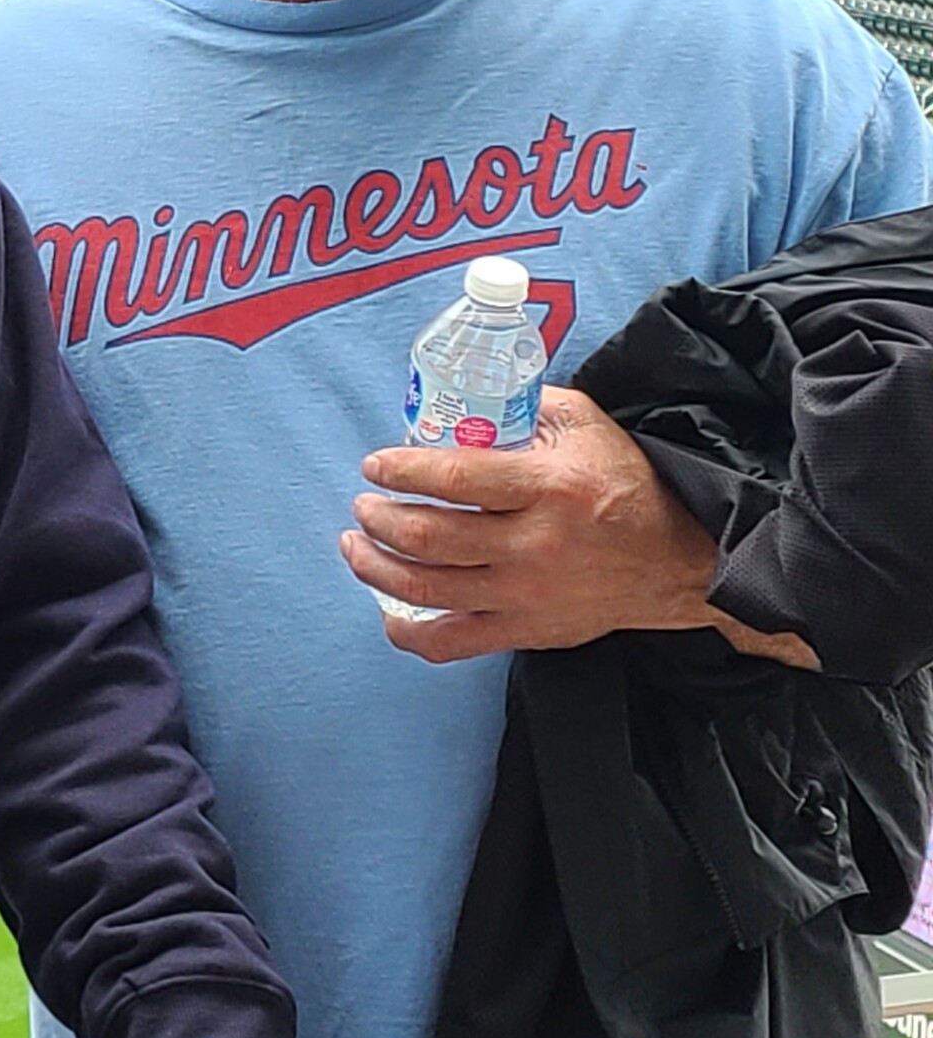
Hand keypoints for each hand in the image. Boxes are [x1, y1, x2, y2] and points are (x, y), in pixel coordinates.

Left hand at [345, 386, 751, 663]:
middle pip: (426, 536)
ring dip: (374, 566)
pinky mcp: (529, 630)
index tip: (375, 466)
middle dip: (377, 518)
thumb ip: (528, 405)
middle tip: (363, 506)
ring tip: (356, 545)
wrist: (681, 562)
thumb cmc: (628, 487)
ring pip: (426, 588)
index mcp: (547, 487)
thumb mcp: (587, 426)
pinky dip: (408, 632)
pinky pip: (452, 642)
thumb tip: (468, 396)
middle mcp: (533, 545)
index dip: (400, 470)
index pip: (452, 478)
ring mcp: (528, 594)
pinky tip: (388, 611)